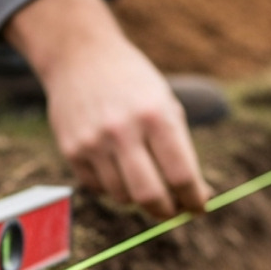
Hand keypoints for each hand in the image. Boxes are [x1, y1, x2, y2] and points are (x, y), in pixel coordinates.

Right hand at [5, 0, 210, 218]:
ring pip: (123, 197)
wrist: (81, 57)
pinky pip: (99, 188)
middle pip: (150, 196)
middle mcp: (122, 131)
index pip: (181, 175)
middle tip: (173, 211)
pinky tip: (116, 165)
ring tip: (144, 179)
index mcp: (155, 115)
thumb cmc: (134, 85)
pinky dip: (113, 186)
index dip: (194, 200)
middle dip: (167, 212)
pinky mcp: (72, 150)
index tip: (198, 208)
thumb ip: (180, 150)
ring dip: (138, 198)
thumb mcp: (165, 105)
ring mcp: (93, 142)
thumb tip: (196, 198)